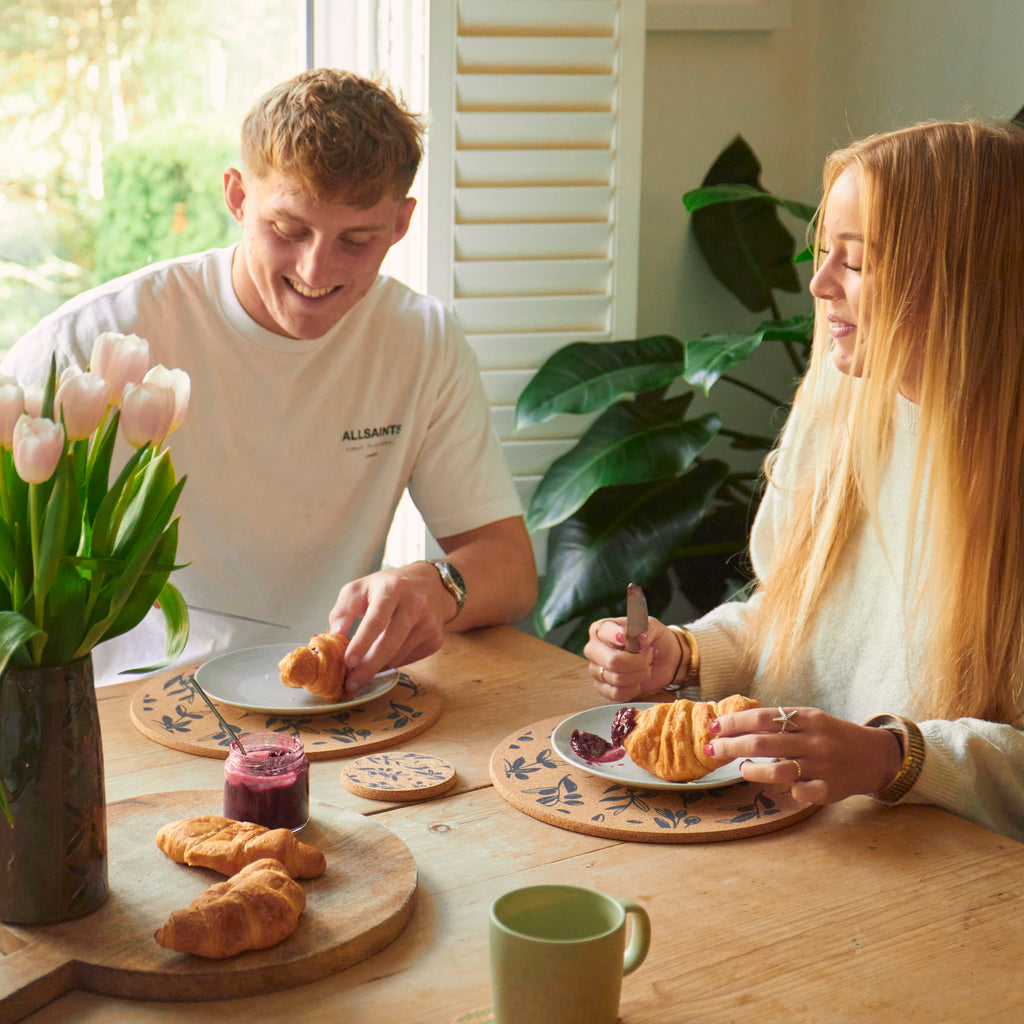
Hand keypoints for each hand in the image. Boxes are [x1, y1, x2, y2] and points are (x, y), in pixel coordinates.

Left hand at [328, 562, 450, 693]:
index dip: (361, 643)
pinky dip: (392, 663)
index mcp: (392, 589)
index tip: (348, 662)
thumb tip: (334, 636)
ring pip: (397, 657)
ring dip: (377, 667)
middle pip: (389, 644)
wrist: (430, 585)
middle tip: (351, 684)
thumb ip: (343, 610)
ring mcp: (428, 624)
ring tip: (361, 670)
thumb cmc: (389, 587)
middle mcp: (415, 606)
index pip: (376, 620)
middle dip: (368, 668)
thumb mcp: (361, 587)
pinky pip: (408, 659)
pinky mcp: (436, 639)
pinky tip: (384, 656)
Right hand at [583, 615, 681, 701]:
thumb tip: (641, 636)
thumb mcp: (654, 627)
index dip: (616, 636)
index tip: (628, 638)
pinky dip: (633, 688)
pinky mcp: (602, 688)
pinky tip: (638, 681)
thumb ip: (647, 628)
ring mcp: (596, 670)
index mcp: (602, 629)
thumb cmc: (653, 640)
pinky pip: (616, 693)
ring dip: (639, 674)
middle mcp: (594, 649)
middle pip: (612, 661)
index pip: (604, 632)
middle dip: (637, 661)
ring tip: (647, 667)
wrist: (663, 659)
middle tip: (649, 655)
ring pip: (617, 678)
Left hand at [704, 705, 903, 802]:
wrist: (875, 756)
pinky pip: (799, 792)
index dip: (734, 722)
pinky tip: (783, 784)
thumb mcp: (811, 719)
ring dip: (751, 770)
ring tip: (742, 767)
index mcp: (808, 718)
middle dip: (730, 746)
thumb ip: (780, 721)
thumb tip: (735, 724)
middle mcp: (815, 740)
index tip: (714, 726)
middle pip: (762, 743)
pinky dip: (786, 789)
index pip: (762, 717)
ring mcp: (823, 766)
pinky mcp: (830, 790)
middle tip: (711, 749)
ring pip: (777, 771)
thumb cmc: (832, 735)